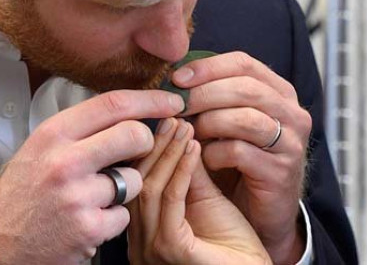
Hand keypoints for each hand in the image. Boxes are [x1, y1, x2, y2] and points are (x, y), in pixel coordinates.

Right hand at [0, 90, 184, 263]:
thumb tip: (132, 112)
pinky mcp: (89, 227)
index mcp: (53, 134)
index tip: (172, 102)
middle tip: (136, 154)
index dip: (151, 100)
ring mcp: (78, 196)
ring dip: (124, 190)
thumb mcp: (41, 149)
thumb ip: (82, 130)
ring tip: (95, 197)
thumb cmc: (24, 194)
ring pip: (135, 179)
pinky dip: (113, 220)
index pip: (114, 104)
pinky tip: (89, 220)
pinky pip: (125, 215)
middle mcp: (64, 161)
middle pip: (135, 135)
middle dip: (146, 144)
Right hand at [128, 117, 270, 264]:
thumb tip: (181, 131)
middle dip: (155, 145)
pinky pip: (170, 202)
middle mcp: (138, 241)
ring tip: (185, 125)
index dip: (148, 147)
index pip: (133, 181)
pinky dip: (181, 171)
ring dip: (168, 153)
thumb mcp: (206, 200)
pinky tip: (193, 149)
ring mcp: (150, 248)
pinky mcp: (170, 249)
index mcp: (142, 230)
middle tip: (172, 115)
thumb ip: (190, 173)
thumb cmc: (233, 246)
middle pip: (135, 183)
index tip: (166, 117)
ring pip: (149, 189)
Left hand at [170, 52, 312, 262]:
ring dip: (208, 124)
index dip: (208, 67)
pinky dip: (213, 154)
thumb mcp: (229, 123)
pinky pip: (239, 152)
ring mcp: (290, 142)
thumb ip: (213, 99)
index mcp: (280, 92)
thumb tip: (174, 80)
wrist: (263, 213)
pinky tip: (204, 160)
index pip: (244, 63)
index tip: (177, 78)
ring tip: (190, 135)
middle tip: (175, 106)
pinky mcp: (281, 170)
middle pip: (245, 87)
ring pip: (244, 118)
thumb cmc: (240, 163)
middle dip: (203, 93)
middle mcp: (292, 113)